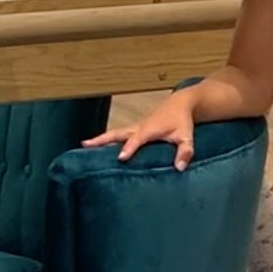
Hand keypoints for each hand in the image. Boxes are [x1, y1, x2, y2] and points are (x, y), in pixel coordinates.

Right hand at [83, 91, 199, 168]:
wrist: (180, 103)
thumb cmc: (182, 120)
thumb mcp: (187, 137)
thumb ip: (185, 152)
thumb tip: (180, 167)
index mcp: (149, 129)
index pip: (137, 139)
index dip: (129, 148)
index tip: (120, 158)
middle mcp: (139, 127)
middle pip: (118, 133)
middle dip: (102, 139)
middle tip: (85, 145)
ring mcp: (136, 127)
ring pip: (116, 132)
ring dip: (101, 138)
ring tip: (85, 145)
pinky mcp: (136, 128)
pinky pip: (120, 134)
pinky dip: (109, 139)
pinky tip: (100, 147)